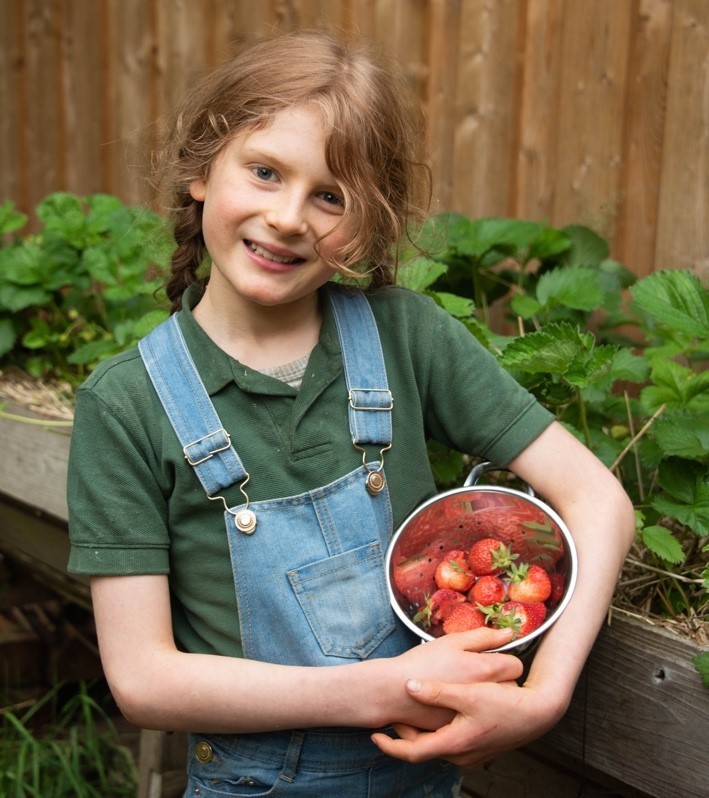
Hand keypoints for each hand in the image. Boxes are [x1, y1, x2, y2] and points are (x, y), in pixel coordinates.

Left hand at [372, 675, 566, 767]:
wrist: (538, 714)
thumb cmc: (506, 703)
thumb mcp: (470, 693)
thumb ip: (438, 689)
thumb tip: (408, 685)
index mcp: (454, 743)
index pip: (413, 752)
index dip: (391, 745)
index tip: (374, 734)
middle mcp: (460, 755)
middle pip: (423, 748)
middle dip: (405, 733)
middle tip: (390, 714)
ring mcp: (470, 755)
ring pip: (436, 745)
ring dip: (421, 731)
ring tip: (408, 711)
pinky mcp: (478, 749)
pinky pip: (449, 743)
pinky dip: (437, 731)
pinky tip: (436, 713)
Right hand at [384, 628, 523, 732]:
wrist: (394, 691)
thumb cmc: (422, 662)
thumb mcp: (451, 642)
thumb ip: (483, 637)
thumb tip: (508, 634)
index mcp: (483, 669)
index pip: (515, 665)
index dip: (505, 659)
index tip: (492, 657)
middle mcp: (485, 694)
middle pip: (511, 686)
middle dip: (501, 679)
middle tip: (479, 672)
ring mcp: (477, 713)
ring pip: (498, 704)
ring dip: (491, 696)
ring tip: (469, 687)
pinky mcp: (466, 728)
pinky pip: (482, 718)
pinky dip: (475, 711)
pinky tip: (459, 703)